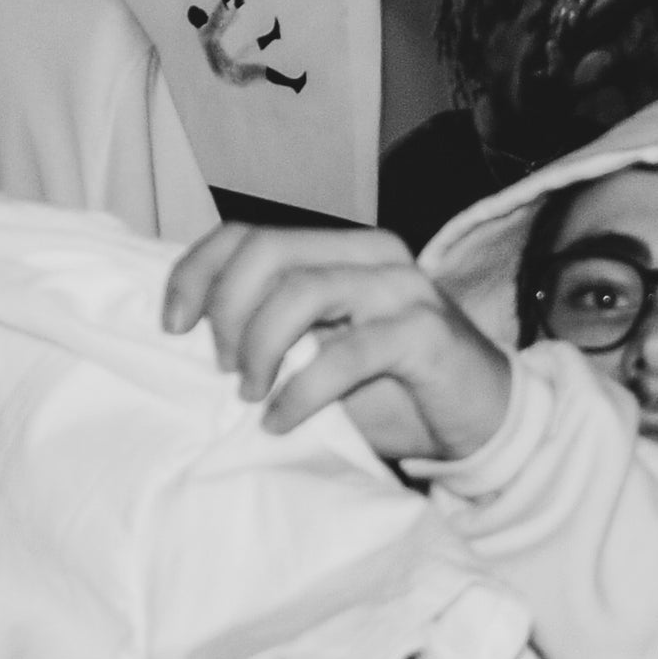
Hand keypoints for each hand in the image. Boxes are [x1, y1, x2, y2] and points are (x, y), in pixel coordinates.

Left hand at [163, 220, 515, 467]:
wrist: (485, 422)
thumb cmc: (397, 391)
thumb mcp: (322, 353)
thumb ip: (276, 330)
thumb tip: (194, 334)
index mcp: (341, 250)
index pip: (249, 235)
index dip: (197, 272)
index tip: (171, 325)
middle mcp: (372, 255)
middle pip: (268, 252)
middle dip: (226, 311)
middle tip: (224, 369)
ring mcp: (403, 290)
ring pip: (302, 291)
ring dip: (260, 347)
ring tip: (251, 395)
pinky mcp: (426, 335)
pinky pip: (347, 352)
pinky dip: (302, 389)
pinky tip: (283, 420)